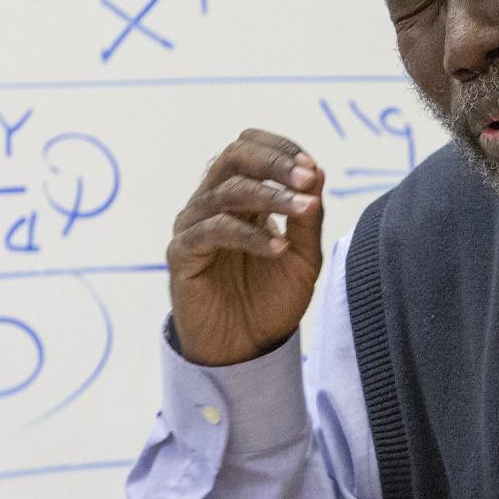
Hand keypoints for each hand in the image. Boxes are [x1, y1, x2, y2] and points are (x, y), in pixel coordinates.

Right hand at [166, 129, 326, 365]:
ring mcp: (193, 225)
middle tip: (308, 177)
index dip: (282, 150)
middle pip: (233, 157)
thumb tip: (317, 172)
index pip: (250, 148)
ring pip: (225, 191)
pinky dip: (249, 235)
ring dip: (270, 196)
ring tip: (303, 209)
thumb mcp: (302, 257)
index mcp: (240, 195)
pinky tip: (277, 248)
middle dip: (274, 163)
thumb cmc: (272, 300)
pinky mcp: (182, 253)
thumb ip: (307, 218)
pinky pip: (212, 230)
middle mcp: (212, 201)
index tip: (313, 169)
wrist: (246, 350)